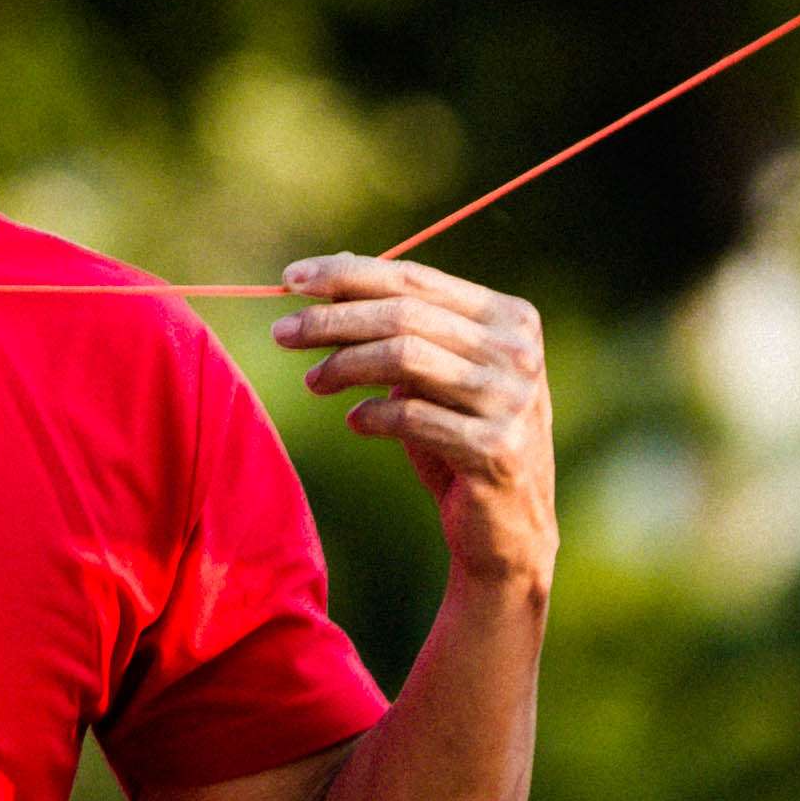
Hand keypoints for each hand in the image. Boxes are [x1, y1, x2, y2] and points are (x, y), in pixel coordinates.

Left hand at [273, 254, 554, 587]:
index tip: (290, 281)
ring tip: (312, 380)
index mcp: (509, 318)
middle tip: (281, 333)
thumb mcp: (433, 375)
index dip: (348, 275)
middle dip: (332, 319)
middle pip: (403, 315)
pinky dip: (371, 415)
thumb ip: (398, 327)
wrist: (507, 527)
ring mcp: (512, 400)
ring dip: (343, 365)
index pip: (415, 279)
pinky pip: (411, 417)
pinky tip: (354, 420)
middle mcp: (518, 352)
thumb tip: (328, 273)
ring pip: (404, 357)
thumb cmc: (458, 438)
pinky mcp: (496, 448)